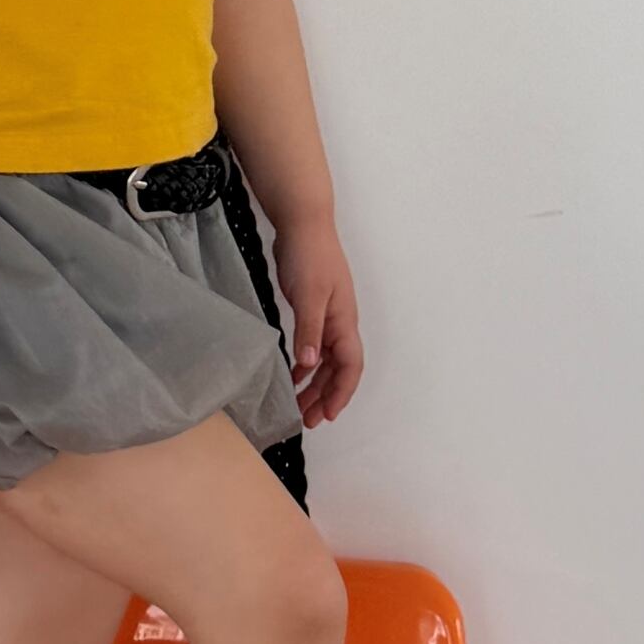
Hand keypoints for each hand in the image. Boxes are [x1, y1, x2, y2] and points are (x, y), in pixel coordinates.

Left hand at [271, 211, 361, 427]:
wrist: (302, 224)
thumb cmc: (309, 256)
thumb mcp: (309, 294)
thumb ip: (309, 330)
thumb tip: (311, 365)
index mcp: (344, 322)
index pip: (351, 366)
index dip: (341, 393)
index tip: (325, 415)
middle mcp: (340, 323)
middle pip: (339, 369)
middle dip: (325, 395)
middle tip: (306, 419)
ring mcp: (327, 316)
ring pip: (326, 360)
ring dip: (315, 383)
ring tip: (298, 404)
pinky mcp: (312, 309)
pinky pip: (314, 345)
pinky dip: (306, 362)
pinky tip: (292, 373)